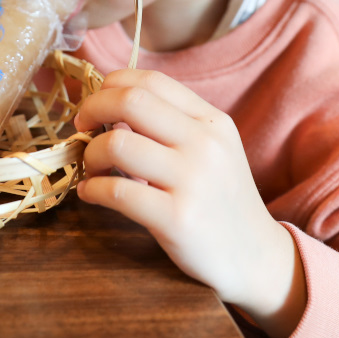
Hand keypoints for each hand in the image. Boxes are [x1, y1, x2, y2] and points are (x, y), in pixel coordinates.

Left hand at [73, 70, 305, 337]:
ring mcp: (192, 181)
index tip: (96, 105)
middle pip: (131, 102)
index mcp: (212, 121)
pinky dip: (92, 189)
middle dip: (93, 109)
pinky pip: (116, 191)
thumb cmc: (222, 200)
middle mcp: (205, 144)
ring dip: (90, 154)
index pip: (151, 81)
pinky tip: (91, 194)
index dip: (111, 85)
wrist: (256, 256)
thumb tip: (112, 104)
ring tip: (91, 169)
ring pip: (117, 144)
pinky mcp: (177, 218)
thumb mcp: (214, 149)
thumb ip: (174, 124)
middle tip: (82, 127)